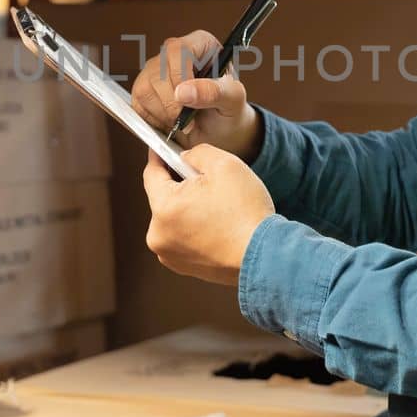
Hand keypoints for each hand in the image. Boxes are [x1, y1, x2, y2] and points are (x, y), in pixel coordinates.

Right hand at [129, 30, 261, 159]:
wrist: (219, 132)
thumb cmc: (229, 111)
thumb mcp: (233, 101)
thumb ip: (214, 92)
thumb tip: (183, 91)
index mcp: (200, 44)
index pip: (178, 50)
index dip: (180, 78)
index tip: (189, 103)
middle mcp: (174, 53)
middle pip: (157, 72)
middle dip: (172, 104)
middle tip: (190, 120)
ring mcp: (155, 70)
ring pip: (144, 89)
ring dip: (163, 114)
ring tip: (182, 122)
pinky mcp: (142, 90)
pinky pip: (137, 105)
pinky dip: (153, 121)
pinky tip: (170, 124)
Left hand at [142, 144, 273, 285]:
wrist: (265, 256)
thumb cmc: (246, 213)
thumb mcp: (224, 165)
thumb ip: (196, 153)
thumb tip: (184, 157)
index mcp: (164, 208)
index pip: (151, 174)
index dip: (159, 157)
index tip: (163, 149)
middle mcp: (158, 235)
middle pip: (164, 197)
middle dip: (182, 186)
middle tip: (209, 183)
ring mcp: (170, 254)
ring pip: (174, 217)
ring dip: (189, 207)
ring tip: (218, 208)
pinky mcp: (184, 267)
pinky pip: (183, 237)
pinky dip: (195, 228)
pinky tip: (218, 225)